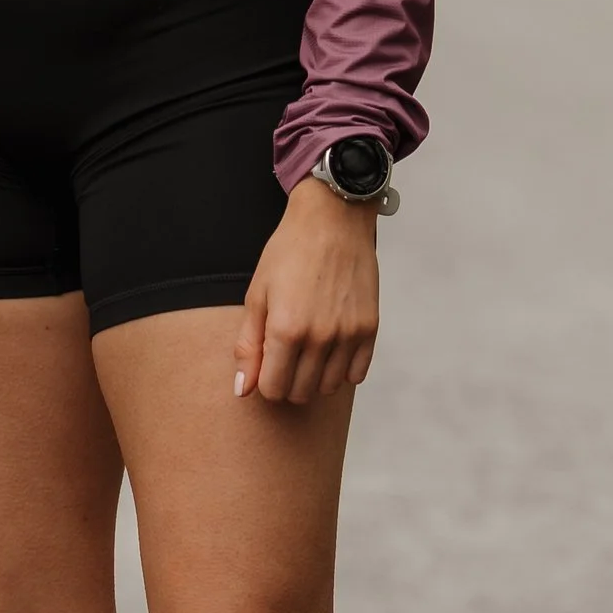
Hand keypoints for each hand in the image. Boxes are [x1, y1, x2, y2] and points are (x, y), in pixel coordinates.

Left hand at [234, 176, 377, 405]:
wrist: (332, 220)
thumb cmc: (289, 253)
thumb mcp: (257, 295)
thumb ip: (248, 346)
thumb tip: (242, 390)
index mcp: (285, 330)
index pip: (273, 389)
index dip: (264, 382)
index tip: (266, 365)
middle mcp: (320, 337)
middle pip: (300, 392)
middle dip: (287, 382)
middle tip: (284, 357)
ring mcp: (349, 334)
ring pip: (328, 387)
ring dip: (314, 378)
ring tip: (307, 352)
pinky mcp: (370, 328)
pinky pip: (357, 374)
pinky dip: (342, 370)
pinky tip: (330, 350)